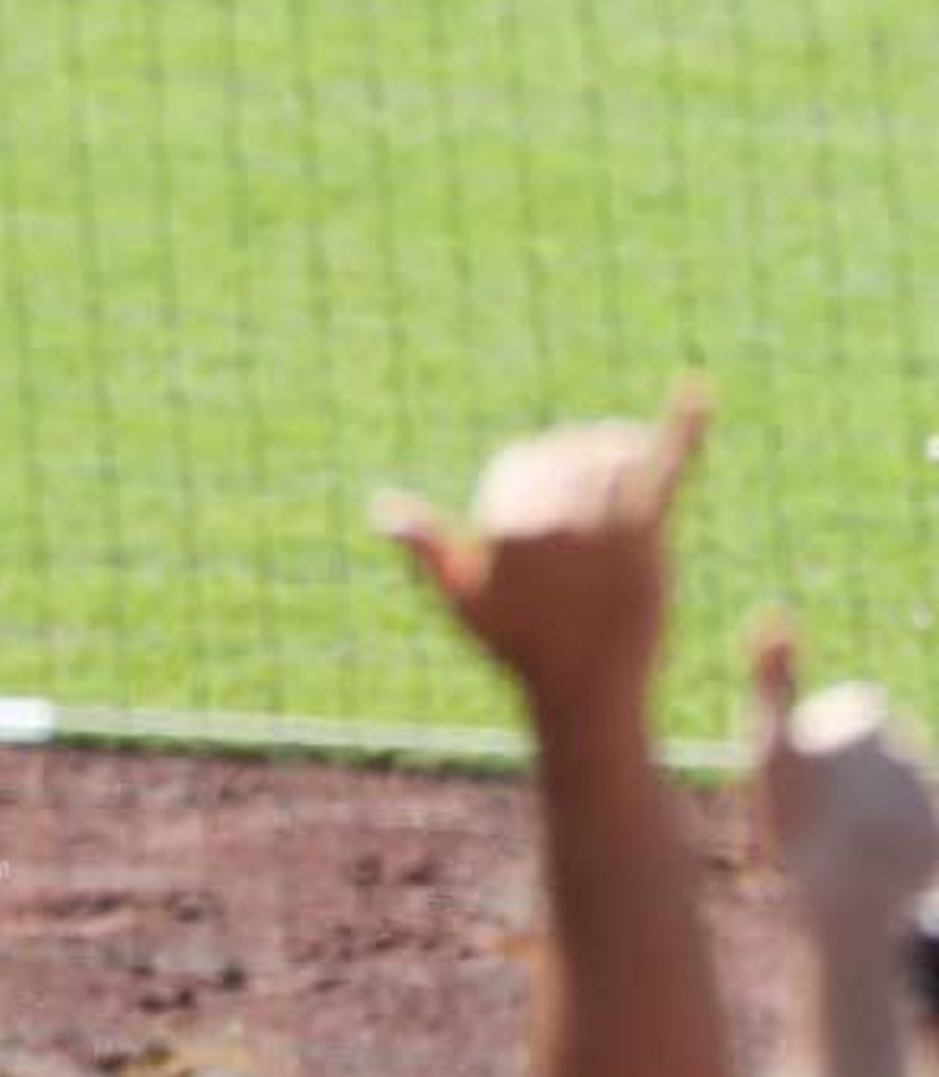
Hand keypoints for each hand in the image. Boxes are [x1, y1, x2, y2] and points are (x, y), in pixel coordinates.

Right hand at [370, 379, 708, 707]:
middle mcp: (555, 520)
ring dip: (611, 455)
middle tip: (580, 517)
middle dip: (568, 472)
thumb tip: (379, 508)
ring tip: (612, 478)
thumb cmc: (516, 647)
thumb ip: (424, 548)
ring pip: (609, 456)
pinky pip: (664, 467)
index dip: (522, 484)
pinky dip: (683, 425)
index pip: (518, 464)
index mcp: (506, 526)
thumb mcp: (459, 599)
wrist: (587, 686)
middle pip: (564, 456)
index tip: (533, 525)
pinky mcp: (649, 533)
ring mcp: (604, 525)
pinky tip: (698, 390)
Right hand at [749, 618, 938, 946]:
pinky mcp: (938, 833)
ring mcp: (925, 793)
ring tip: (842, 845)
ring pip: (894, 795)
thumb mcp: (769, 735)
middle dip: (855, 779)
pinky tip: (873, 860)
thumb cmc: (801, 808)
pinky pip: (918, 829)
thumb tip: (776, 611)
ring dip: (875, 812)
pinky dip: (901, 840)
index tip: (807, 767)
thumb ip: (772, 674)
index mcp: (867, 722)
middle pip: (874, 758)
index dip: (829, 736)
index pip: (854, 714)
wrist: (851, 885)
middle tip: (818, 815)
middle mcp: (907, 750)